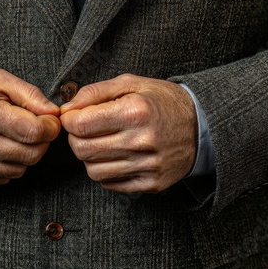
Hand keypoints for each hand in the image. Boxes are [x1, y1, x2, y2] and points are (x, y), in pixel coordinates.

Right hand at [0, 69, 60, 184]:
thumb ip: (30, 94)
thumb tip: (54, 113)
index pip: (32, 131)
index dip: (50, 127)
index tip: (50, 121)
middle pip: (30, 154)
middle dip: (42, 142)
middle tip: (36, 128)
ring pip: (19, 169)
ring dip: (26, 154)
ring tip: (15, 136)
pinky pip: (4, 178)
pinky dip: (10, 164)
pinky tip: (1, 147)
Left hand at [60, 74, 196, 192]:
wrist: (201, 125)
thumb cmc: (161, 101)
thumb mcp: (130, 84)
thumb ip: (94, 92)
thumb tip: (66, 109)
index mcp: (134, 111)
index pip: (80, 124)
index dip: (69, 121)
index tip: (73, 117)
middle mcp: (141, 140)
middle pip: (82, 149)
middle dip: (75, 139)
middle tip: (84, 130)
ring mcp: (147, 165)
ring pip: (93, 171)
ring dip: (89, 157)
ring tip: (101, 143)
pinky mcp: (152, 183)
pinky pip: (111, 184)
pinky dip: (106, 172)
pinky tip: (115, 157)